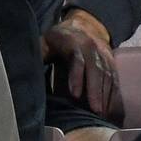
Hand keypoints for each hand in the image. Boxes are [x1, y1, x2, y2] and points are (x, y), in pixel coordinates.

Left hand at [41, 9, 124, 124]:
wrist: (85, 26)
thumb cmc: (59, 38)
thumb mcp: (46, 41)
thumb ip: (40, 54)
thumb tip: (25, 67)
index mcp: (74, 42)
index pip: (77, 60)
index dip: (76, 77)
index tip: (74, 95)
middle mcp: (92, 48)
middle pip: (96, 70)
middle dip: (95, 91)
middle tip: (95, 110)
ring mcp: (104, 55)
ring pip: (108, 76)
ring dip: (106, 96)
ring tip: (103, 115)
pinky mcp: (112, 63)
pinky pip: (115, 79)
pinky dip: (114, 95)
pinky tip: (112, 110)